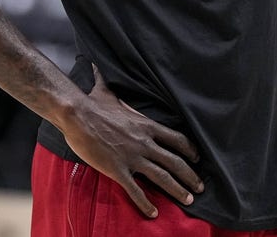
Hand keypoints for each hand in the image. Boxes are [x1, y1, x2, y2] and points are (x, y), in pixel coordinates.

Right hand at [60, 64, 202, 217]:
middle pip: (175, 162)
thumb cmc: (92, 103)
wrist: (76, 115)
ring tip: (187, 201)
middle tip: (200, 189)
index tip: (198, 159)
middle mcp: (144, 142)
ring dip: (177, 190)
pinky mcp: (118, 169)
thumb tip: (98, 64)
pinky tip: (153, 213)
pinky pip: (136, 190)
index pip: (177, 139)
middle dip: (190, 177)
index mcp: (146, 125)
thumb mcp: (107, 91)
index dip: (190, 150)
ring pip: (162, 177)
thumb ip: (108, 81)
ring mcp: (132, 156)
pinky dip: (146, 204)